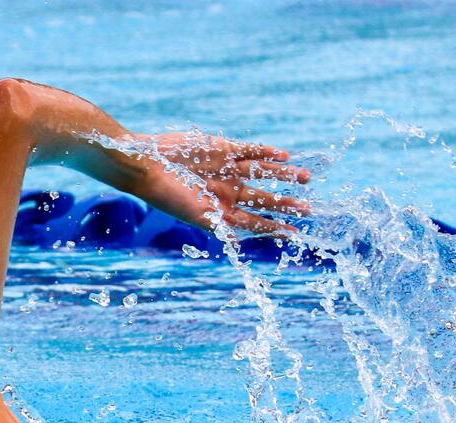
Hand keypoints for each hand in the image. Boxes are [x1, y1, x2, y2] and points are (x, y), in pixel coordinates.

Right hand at [120, 132, 310, 235]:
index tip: (295, 234)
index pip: (255, 221)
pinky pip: (250, 151)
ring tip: (305, 177)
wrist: (147, 164)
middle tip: (307, 208)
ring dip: (283, 175)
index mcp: (221, 210)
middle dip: (285, 203)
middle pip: (264, 198)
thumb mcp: (194, 215)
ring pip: (262, 173)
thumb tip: (238, 241)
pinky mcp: (222, 149)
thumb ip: (218, 225)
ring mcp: (226, 169)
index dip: (275, 228)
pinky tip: (283, 156)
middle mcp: (227, 191)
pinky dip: (266, 153)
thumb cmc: (167, 195)